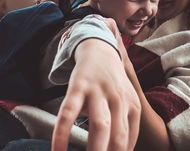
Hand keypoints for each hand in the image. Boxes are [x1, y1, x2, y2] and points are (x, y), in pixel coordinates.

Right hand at [51, 34, 140, 150]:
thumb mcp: (127, 101)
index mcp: (132, 106)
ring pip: (98, 125)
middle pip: (117, 138)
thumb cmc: (113, 83)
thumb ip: (126, 128)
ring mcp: (98, 92)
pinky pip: (69, 112)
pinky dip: (62, 132)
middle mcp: (118, 99)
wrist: (100, 49)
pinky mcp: (78, 86)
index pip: (128, 143)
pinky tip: (56, 150)